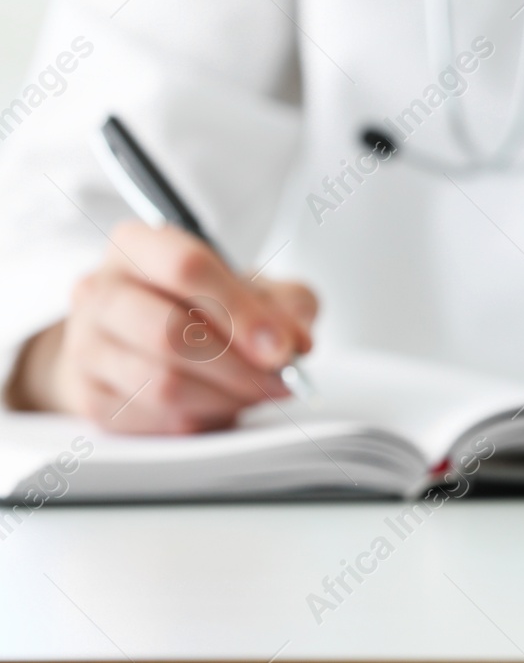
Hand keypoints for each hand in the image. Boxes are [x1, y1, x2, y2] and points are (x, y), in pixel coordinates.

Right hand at [4, 223, 316, 432]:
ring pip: (162, 383)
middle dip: (239, 365)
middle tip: (281, 378)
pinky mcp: (92, 397)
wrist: (150, 336)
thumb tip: (296, 344)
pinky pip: (155, 419)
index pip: (186, 268)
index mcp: (138, 246)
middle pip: (169, 333)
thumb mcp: (256, 288)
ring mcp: (87, 346)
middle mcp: (101, 291)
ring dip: (227, 396)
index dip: (240, 312)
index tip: (282, 347)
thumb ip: (287, 305)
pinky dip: (204, 418)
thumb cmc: (207, 304)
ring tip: (259, 391)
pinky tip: (225, 403)